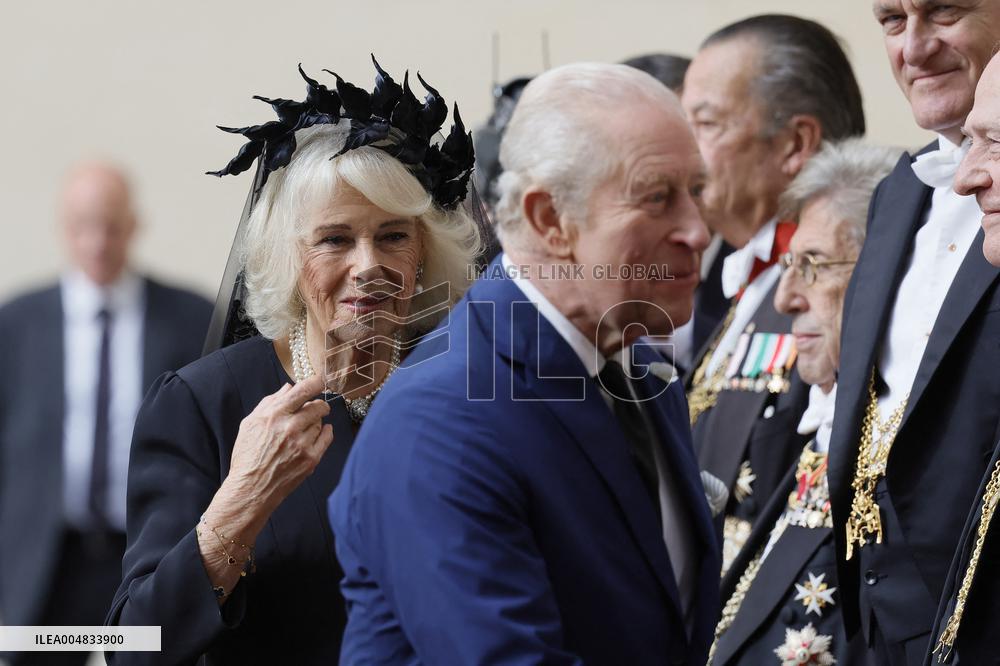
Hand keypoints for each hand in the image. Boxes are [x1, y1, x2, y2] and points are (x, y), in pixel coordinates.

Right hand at [227, 374, 333, 508]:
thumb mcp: (250, 424)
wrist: (251, 489)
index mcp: (274, 415)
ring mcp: (302, 444)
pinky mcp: (310, 459)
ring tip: (304, 429)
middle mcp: (290, 427)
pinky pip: (327, 437)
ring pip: (321, 421)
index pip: (302, 391)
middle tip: (315, 408)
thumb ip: (270, 403)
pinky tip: (320, 432)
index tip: (321, 380)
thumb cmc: (248, 456)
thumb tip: (288, 387)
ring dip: (316, 421)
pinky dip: (325, 432)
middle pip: (318, 405)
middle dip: (319, 404)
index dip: (316, 382)